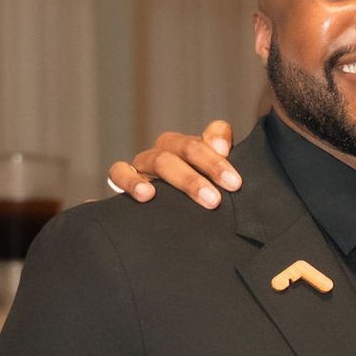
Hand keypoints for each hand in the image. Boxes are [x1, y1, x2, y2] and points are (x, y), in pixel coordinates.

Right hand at [106, 122, 240, 209]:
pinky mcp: (123, 177)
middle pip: (188, 147)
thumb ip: (222, 163)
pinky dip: (131, 181)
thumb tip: (223, 147)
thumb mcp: (212, 184)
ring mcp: (145, 162)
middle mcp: (169, 149)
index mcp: (194, 147)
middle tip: (220, 197)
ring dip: (184, 179)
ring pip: (161, 159)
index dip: (223, 147)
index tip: (235, 179)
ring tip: (201, 199)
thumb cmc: (191, 198)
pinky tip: (146, 195)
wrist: (159, 220)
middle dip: (209, 168)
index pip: (212, 135)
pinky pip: (120, 173)